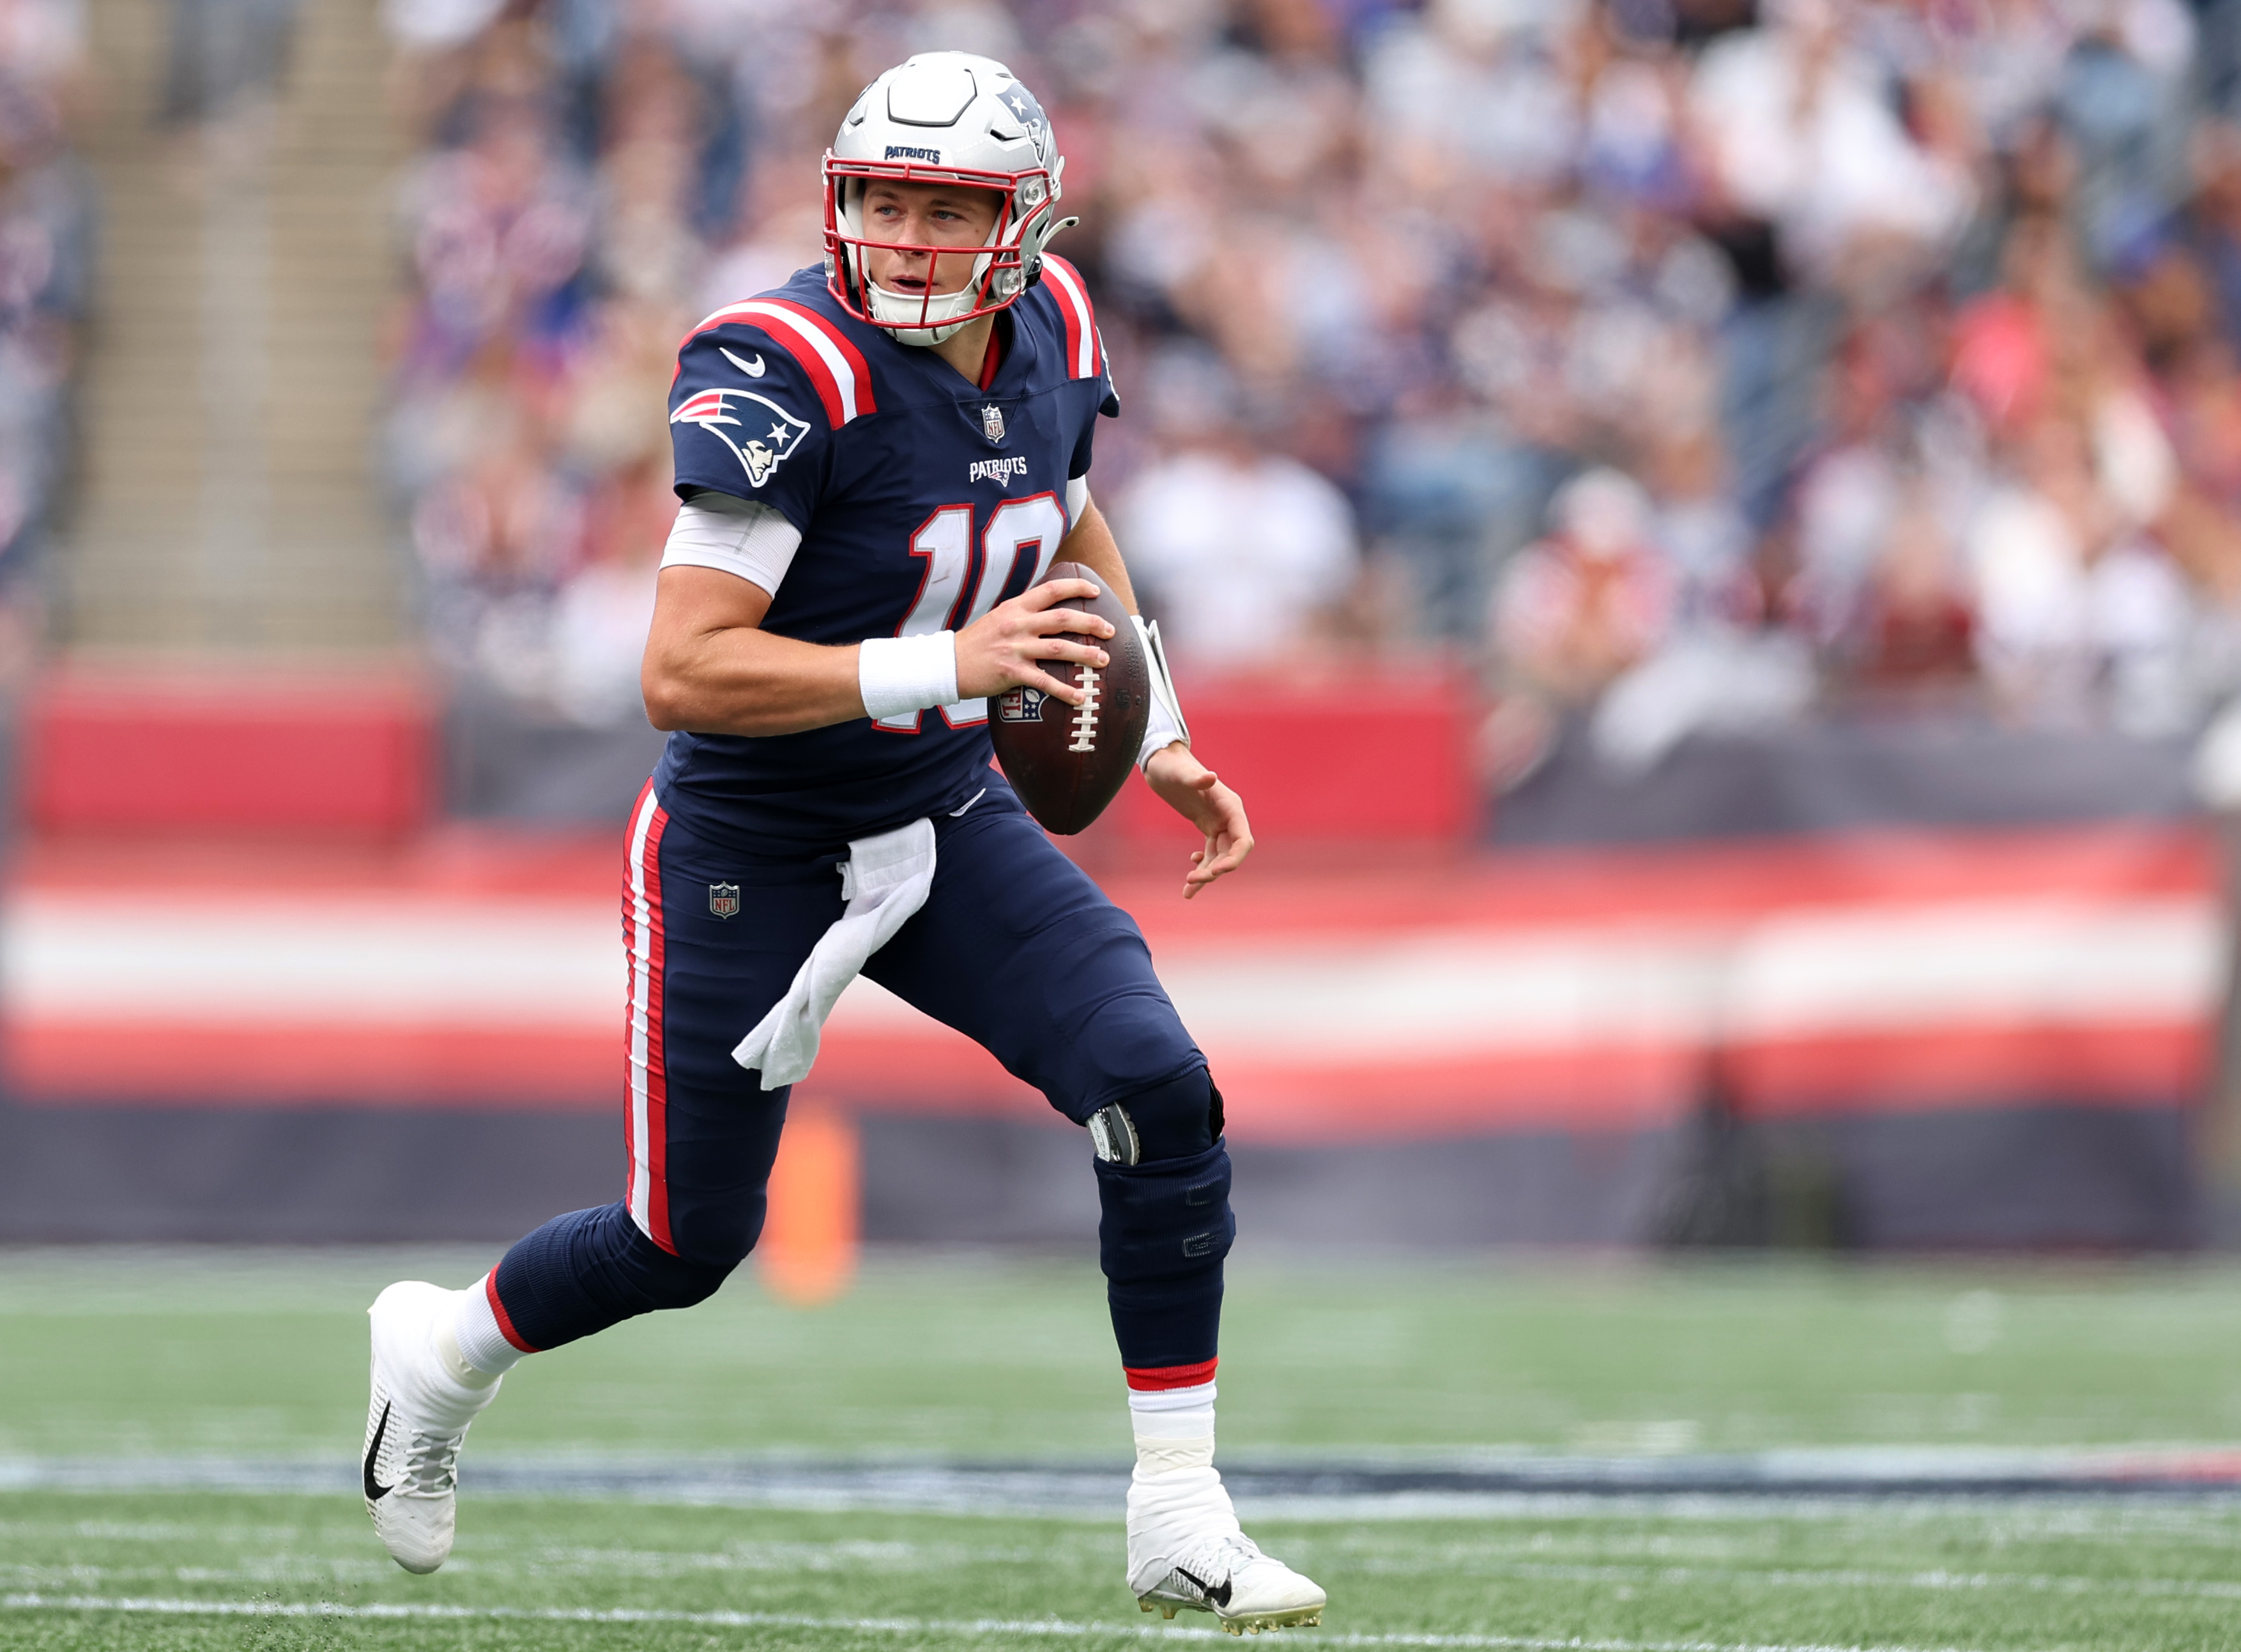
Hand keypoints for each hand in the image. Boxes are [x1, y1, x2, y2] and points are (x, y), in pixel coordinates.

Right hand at [954, 579, 1112, 704]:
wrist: (949, 664)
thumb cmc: (976, 643)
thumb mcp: (998, 618)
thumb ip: (1023, 614)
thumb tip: (1049, 613)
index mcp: (1015, 607)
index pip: (1051, 590)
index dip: (1076, 587)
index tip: (1095, 592)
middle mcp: (1017, 624)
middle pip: (1062, 618)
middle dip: (1091, 623)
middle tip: (1110, 630)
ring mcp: (1015, 648)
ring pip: (1058, 648)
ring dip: (1085, 654)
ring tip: (1104, 660)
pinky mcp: (1011, 672)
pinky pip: (1044, 681)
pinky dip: (1065, 690)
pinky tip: (1080, 698)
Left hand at [1145, 743, 1252, 898]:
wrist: (1161, 762)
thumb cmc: (1171, 766)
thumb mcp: (1180, 773)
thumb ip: (1195, 777)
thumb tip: (1211, 777)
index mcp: (1230, 806)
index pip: (1242, 839)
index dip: (1234, 858)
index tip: (1216, 872)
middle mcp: (1229, 816)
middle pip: (1231, 853)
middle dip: (1215, 870)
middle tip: (1191, 881)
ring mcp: (1219, 822)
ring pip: (1220, 857)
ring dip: (1207, 874)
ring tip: (1188, 890)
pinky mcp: (1207, 826)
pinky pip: (1210, 853)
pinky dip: (1201, 867)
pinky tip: (1189, 875)